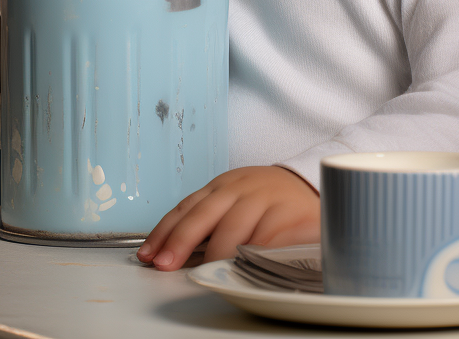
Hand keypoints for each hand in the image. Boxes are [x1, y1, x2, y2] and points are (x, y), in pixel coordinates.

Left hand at [136, 166, 319, 269]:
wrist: (309, 187)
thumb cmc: (265, 200)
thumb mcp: (233, 201)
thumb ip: (208, 222)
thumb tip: (171, 252)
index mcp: (222, 185)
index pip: (187, 207)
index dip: (165, 231)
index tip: (149, 255)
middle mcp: (240, 188)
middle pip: (205, 213)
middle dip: (182, 240)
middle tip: (166, 263)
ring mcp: (265, 198)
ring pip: (234, 226)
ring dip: (215, 253)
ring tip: (204, 272)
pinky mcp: (288, 212)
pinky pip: (265, 237)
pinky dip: (249, 253)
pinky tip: (239, 266)